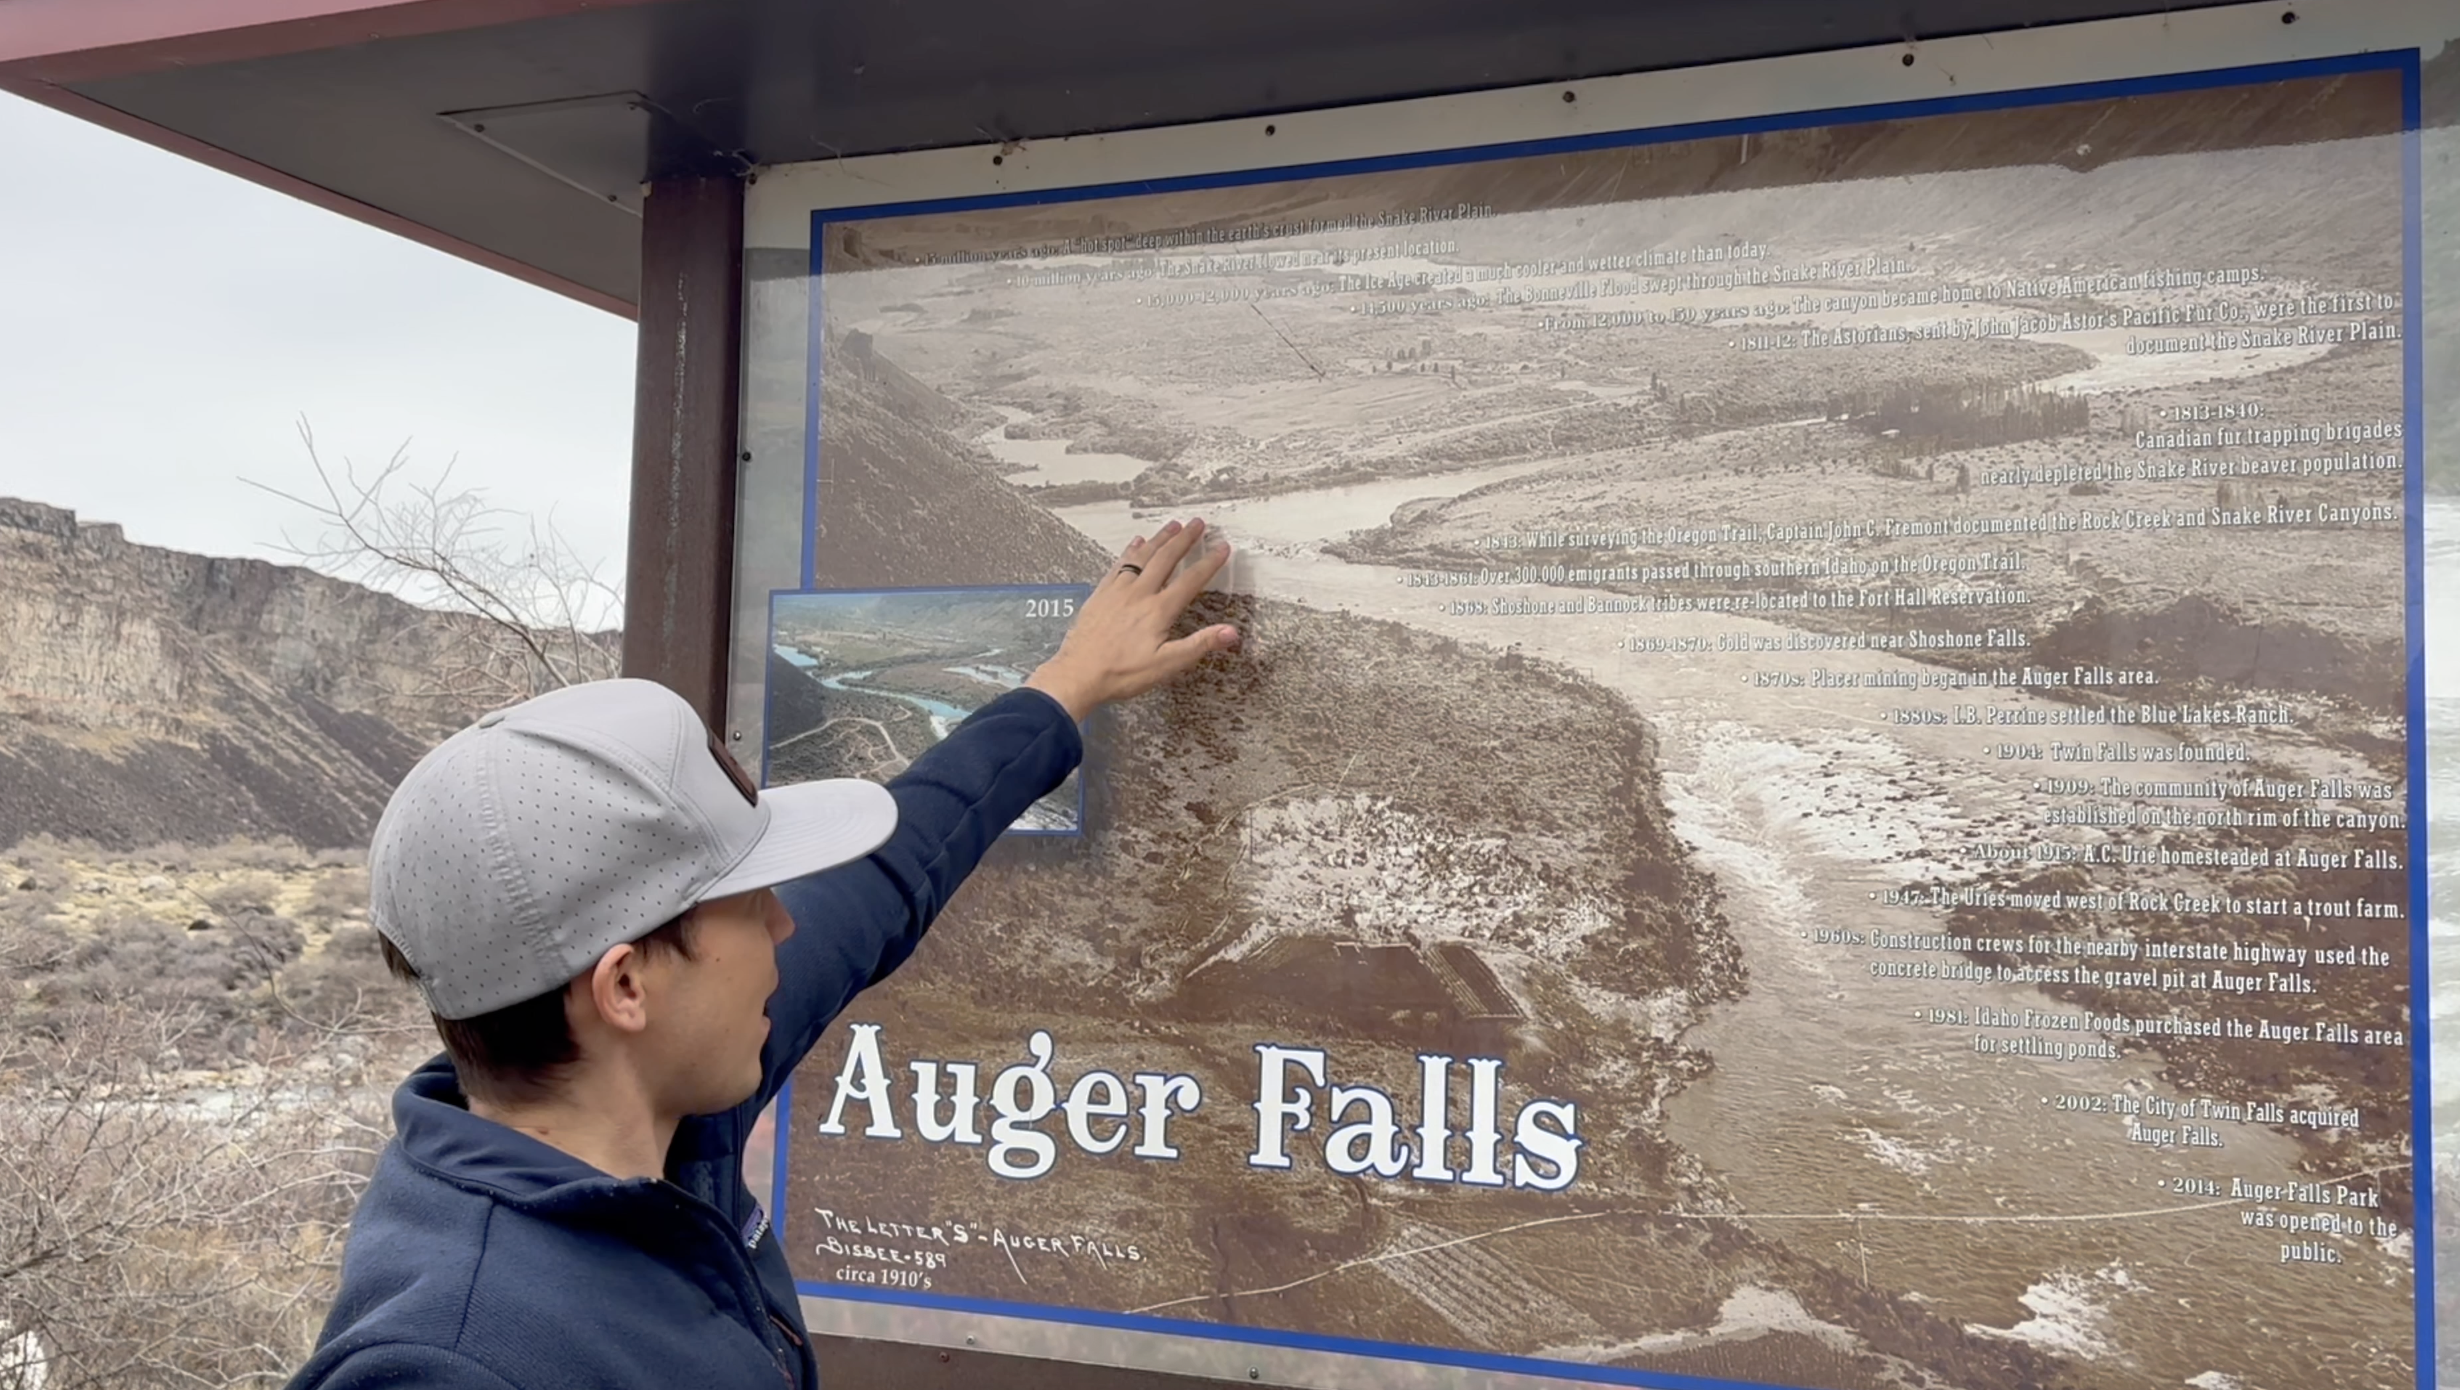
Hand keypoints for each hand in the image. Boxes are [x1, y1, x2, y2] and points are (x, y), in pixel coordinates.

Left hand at [1024, 520, 1239, 720]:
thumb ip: (1199, 645)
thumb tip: (1231, 632)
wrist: (1078, 674)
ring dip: (1159, 539)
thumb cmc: (1122, 674)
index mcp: (1158, 610)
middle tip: (1197, 523)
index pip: (1191, 580)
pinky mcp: (1100, 594)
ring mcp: (1117, 591)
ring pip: (1142, 556)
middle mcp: (1139, 593)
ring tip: (1173, 526)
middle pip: (1166, 559)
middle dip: (1184, 539)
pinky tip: (1135, 543)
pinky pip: (1118, 565)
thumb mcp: (1166, 665)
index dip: (1209, 563)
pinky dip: (1130, 551)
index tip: (1222, 547)